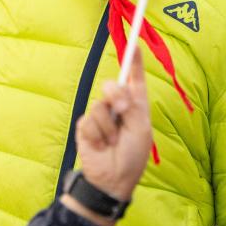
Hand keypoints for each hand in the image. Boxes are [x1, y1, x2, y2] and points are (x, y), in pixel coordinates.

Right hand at [73, 48, 152, 204]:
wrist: (113, 180)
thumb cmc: (132, 156)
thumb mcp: (140, 128)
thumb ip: (130, 105)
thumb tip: (115, 88)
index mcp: (136, 105)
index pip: (134, 79)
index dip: (134, 63)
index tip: (135, 45)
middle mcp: (118, 107)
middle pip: (112, 85)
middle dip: (116, 95)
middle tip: (122, 111)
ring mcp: (101, 116)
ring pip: (100, 105)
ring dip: (109, 126)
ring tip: (113, 142)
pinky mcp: (86, 127)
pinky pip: (89, 121)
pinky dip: (98, 135)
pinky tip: (101, 147)